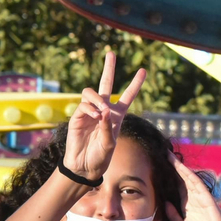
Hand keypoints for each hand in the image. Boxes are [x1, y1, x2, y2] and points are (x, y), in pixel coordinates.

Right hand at [63, 49, 146, 181]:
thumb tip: (102, 110)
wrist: (84, 167)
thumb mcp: (110, 144)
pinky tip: (94, 117)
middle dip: (109, 68)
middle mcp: (103, 110)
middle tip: (111, 53)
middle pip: (106, 84)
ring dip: (96, 98)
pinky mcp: (77, 117)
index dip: (135, 83)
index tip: (143, 70)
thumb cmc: (100, 157)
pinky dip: (89, 109)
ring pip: (90, 92)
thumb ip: (108, 127)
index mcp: (116, 116)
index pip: (127, 96)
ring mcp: (89, 112)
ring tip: (100, 110)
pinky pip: (83, 105)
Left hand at [163, 154, 220, 220]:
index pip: (176, 187)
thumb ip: (173, 215)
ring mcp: (200, 196)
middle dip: (172, 168)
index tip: (159, 169)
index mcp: (187, 205)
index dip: (168, 178)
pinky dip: (188, 174)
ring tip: (169, 156)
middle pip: (181, 179)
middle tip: (163, 155)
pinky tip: (180, 167)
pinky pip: (196, 183)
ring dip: (179, 167)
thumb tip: (165, 203)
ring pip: (188, 178)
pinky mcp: (206, 197)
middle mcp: (193, 198)